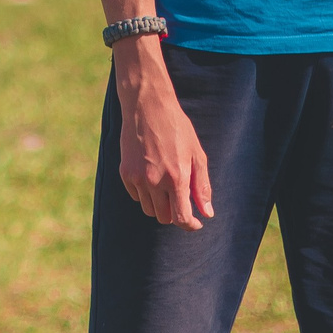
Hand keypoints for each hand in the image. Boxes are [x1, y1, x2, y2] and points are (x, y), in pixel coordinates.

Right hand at [115, 42, 212, 230]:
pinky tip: (151, 177)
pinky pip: (136, 196)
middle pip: (164, 217)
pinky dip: (145, 194)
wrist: (147, 107)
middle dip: (175, 214)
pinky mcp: (125, 173)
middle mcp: (155, 181)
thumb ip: (202, 186)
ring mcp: (137, 178)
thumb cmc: (177, 129)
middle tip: (181, 201)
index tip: (196, 223)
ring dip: (159, 205)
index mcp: (177, 178)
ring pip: (149, 209)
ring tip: (166, 187)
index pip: (181, 218)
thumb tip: (207, 212)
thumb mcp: (197, 155)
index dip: (190, 225)